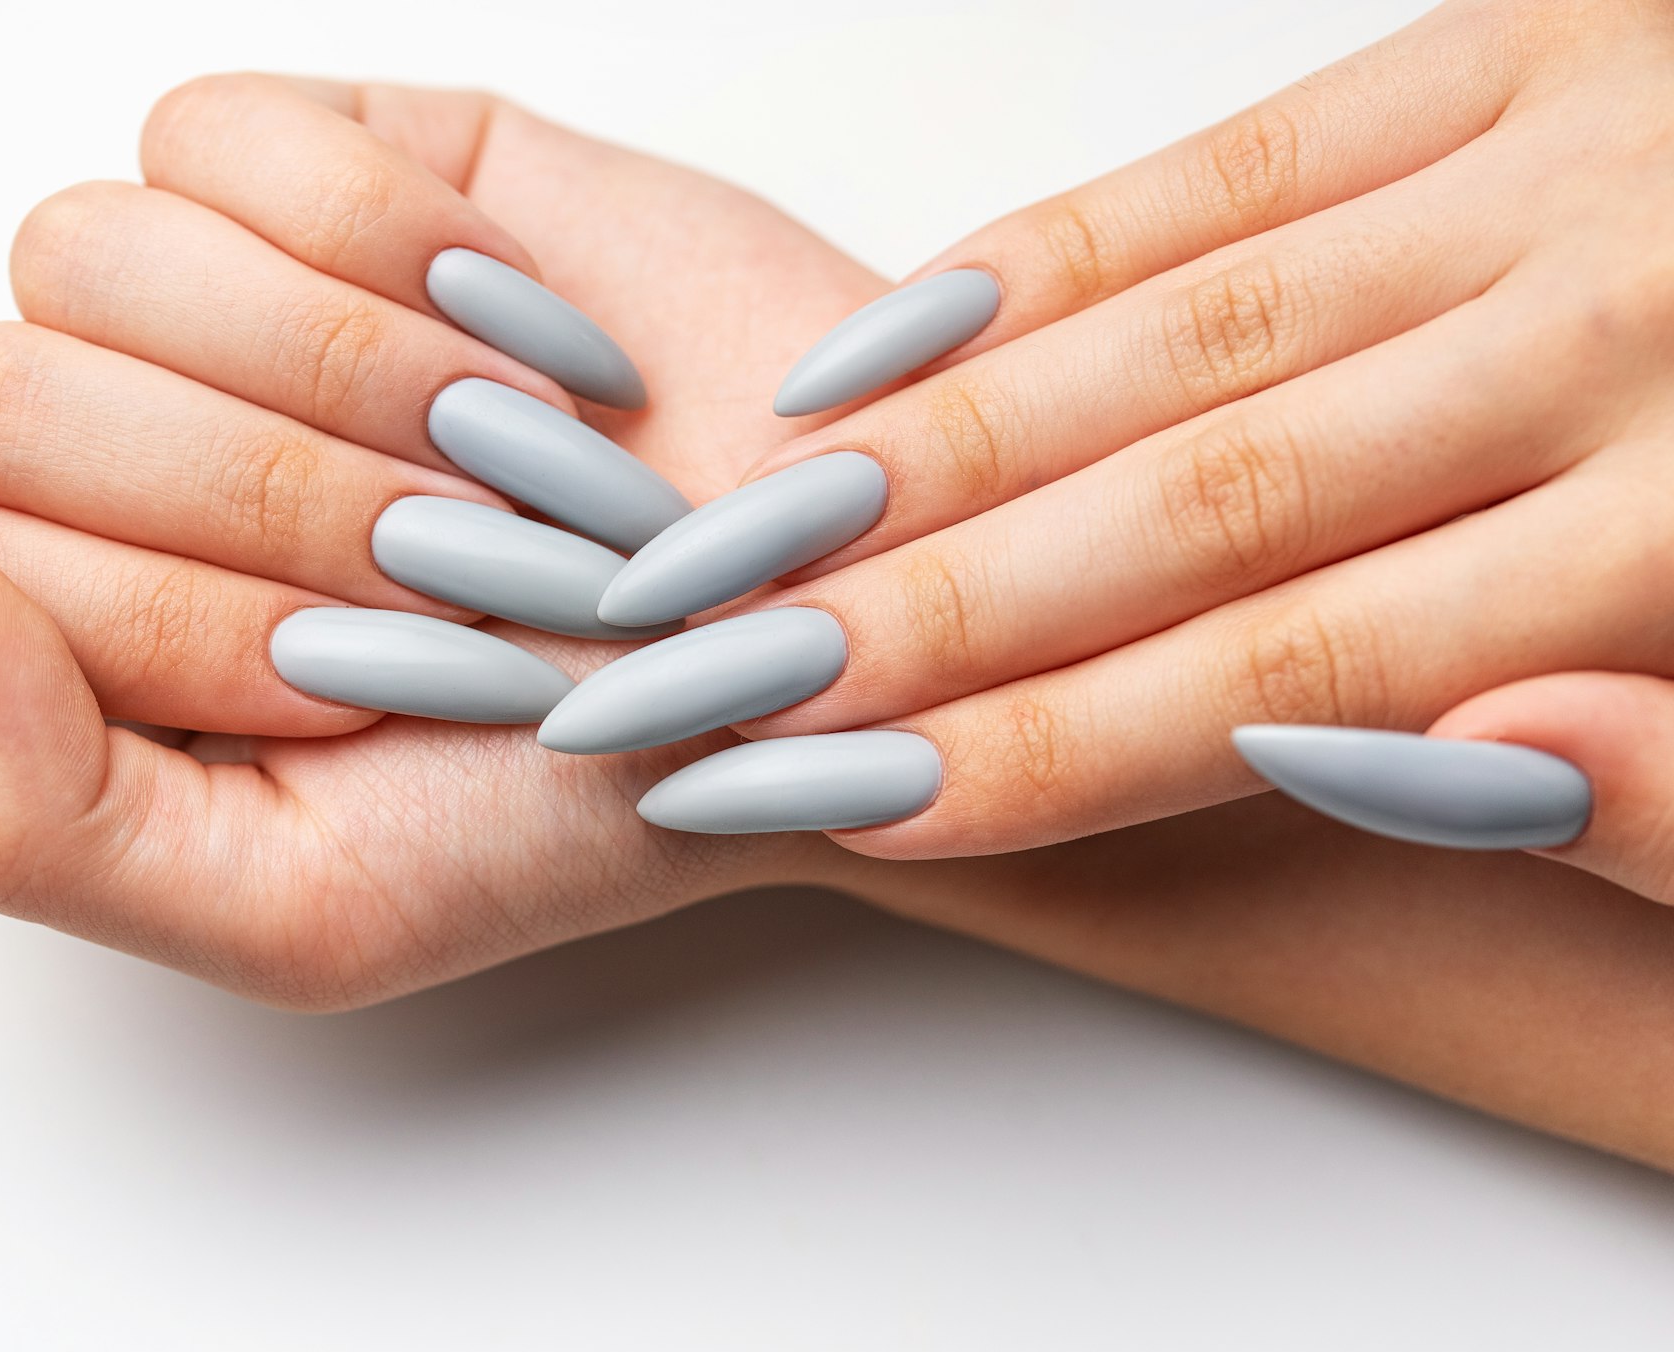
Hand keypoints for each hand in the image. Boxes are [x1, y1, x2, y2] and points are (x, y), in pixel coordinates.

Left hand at [0, 75, 885, 1005]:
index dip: (183, 622)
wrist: (811, 629)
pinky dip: (389, 241)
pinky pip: (223, 136)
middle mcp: (104, 455)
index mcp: (74, 636)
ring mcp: (194, 294)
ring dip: (339, 375)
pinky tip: (515, 333)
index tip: (374, 680)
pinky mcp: (313, 159)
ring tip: (504, 455)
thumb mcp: (301, 907)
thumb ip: (29, 822)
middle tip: (459, 566)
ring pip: (92, 251)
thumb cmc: (567, 777)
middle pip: (8, 393)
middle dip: (270, 500)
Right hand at [626, 0, 1673, 895]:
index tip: (857, 798)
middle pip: (1202, 508)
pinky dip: (1050, 253)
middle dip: (933, 608)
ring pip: (1188, 334)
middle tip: (722, 678)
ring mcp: (1577, 162)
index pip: (1303, 672)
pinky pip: (1241, 159)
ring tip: (749, 534)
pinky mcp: (1536, 41)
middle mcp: (1631, 330)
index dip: (1058, 749)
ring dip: (941, 444)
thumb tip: (1424, 773)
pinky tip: (896, 344)